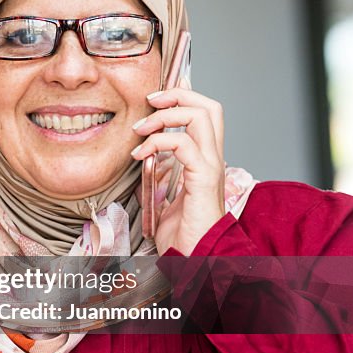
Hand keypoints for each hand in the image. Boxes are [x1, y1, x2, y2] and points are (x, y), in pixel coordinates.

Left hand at [130, 88, 225, 255]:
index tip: (155, 99)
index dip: (184, 97)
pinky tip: (140, 154)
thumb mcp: (164, 196)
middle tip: (150, 102)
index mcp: (205, 160)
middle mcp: (213, 158)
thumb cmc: (182, 233)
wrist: (195, 258)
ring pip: (200, 116)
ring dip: (164, 116)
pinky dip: (158, 141)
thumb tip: (142, 159)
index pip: (205, 114)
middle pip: (209, 106)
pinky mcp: (203, 177)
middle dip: (178, 94)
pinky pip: (184, 144)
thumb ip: (159, 175)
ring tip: (140, 129)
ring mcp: (211, 166)